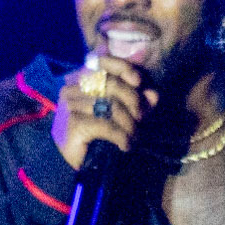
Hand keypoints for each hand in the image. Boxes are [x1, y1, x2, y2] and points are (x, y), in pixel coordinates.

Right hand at [52, 53, 155, 171]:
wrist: (71, 162)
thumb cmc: (94, 135)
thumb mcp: (119, 115)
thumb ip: (136, 103)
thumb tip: (154, 95)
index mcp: (81, 81)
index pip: (102, 62)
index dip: (123, 68)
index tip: (138, 81)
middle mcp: (72, 89)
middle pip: (110, 84)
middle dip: (132, 100)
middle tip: (141, 119)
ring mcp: (71, 106)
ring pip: (110, 106)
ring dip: (128, 123)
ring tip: (134, 136)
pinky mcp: (74, 124)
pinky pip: (105, 125)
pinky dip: (121, 136)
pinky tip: (125, 145)